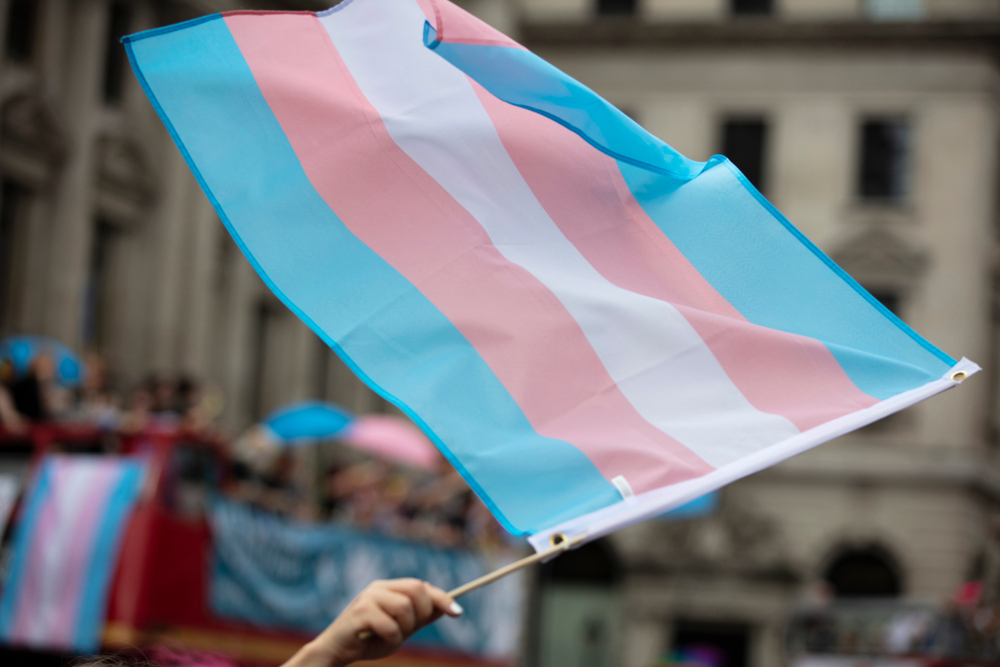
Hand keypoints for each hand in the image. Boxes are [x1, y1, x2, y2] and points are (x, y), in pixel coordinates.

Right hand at [284, 579, 462, 666]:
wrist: (336, 652)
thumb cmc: (368, 640)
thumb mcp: (399, 630)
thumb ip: (419, 618)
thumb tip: (446, 607)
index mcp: (388, 588)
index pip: (422, 586)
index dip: (442, 598)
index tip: (458, 612)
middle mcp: (379, 588)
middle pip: (417, 589)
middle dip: (423, 612)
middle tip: (412, 629)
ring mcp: (368, 598)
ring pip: (405, 607)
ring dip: (405, 629)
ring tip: (392, 637)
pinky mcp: (360, 613)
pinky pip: (390, 626)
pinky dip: (391, 638)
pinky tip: (379, 641)